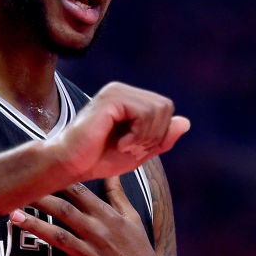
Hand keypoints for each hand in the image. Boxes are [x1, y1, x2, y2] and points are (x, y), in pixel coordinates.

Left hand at [8, 177, 175, 255]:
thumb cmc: (138, 251)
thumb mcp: (132, 219)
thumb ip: (117, 195)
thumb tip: (111, 171)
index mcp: (106, 217)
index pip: (80, 193)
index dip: (59, 181)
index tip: (40, 171)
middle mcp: (96, 233)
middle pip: (64, 211)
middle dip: (40, 199)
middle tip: (16, 190)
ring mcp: (88, 255)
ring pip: (56, 237)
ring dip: (34, 226)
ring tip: (12, 217)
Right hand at [47, 82, 189, 182]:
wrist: (69, 165)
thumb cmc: (97, 159)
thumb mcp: (139, 152)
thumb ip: (162, 138)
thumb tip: (186, 122)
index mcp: (129, 100)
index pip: (165, 109)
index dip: (160, 134)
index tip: (138, 149)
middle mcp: (122, 91)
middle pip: (165, 106)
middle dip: (156, 134)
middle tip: (133, 149)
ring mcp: (115, 92)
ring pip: (158, 109)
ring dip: (146, 136)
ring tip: (125, 147)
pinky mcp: (111, 99)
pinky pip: (144, 112)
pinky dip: (138, 134)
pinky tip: (120, 144)